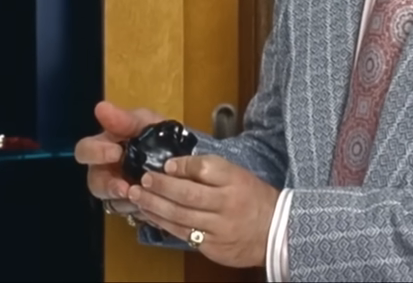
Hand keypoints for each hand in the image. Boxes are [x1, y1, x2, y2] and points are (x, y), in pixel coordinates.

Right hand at [74, 101, 165, 215]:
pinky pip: (131, 212)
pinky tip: (154, 202)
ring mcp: (118, 191)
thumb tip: (100, 107)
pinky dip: (141, 208)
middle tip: (126, 186)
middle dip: (109, 185)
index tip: (115, 151)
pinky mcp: (133, 206)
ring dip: (127, 200)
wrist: (184, 156)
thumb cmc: (156, 134)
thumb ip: (124, 119)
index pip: (85, 151)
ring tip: (144, 195)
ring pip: (112, 201)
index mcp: (103, 147)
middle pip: (94, 183)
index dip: (95, 153)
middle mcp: (105, 171)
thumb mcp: (145, 121)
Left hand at [128, 154, 278, 268]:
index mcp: (234, 181)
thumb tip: (174, 165)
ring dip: (154, 207)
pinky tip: (151, 216)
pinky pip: (183, 235)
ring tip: (137, 197)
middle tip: (142, 180)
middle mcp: (226, 205)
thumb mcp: (236, 174)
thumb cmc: (252, 198)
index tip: (166, 164)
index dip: (182, 166)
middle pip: (188, 195)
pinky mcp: (213, 247)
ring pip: (180, 217)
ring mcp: (219, 229)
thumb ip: (208, 169)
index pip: (205, 170)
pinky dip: (163, 224)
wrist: (275, 231)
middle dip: (160, 187)